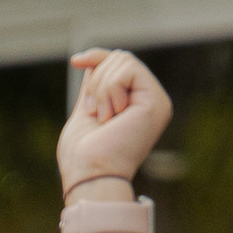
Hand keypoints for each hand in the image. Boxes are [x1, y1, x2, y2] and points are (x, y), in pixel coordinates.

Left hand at [56, 46, 171, 196]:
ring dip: (101, 90)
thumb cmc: (82, 155)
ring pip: (123, 61)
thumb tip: (93, 61)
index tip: (75, 61)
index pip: (119, 63)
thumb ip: (95, 87)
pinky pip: (127, 70)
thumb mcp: (86, 110)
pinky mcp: (155, 102)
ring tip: (103, 119)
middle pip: (120, 58)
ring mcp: (156, 101)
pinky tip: (111, 116)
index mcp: (135, 103)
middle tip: (95, 114)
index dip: (97, 57)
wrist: (88, 175)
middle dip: (96, 81)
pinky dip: (109, 90)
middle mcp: (150, 100)